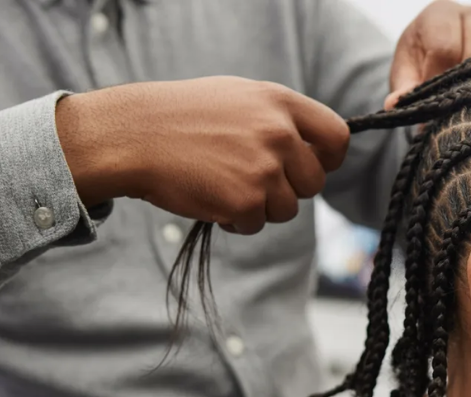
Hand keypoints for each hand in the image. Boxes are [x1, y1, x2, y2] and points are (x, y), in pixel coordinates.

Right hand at [57, 76, 349, 234]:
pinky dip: (235, 221)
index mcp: (280, 103)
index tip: (315, 165)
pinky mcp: (246, 201)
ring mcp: (264, 168)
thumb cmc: (182, 117)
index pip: (336, 136)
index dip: (329, 158)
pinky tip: (210, 197)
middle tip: (253, 180)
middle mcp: (279, 133)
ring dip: (260, 206)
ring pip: (287, 208)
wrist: (134, 136)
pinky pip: (256, 225)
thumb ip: (280, 119)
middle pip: (314, 182)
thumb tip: (314, 149)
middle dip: (289, 189)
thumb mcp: (239, 98)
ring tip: (224, 183)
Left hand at [385, 1, 470, 109]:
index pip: (445, 46)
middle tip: (457, 110)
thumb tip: (395, 104)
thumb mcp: (407, 74)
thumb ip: (404, 87)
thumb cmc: (421, 63)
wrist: (443, 53)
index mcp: (439, 14)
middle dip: (466, 83)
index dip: (439, 78)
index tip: (433, 102)